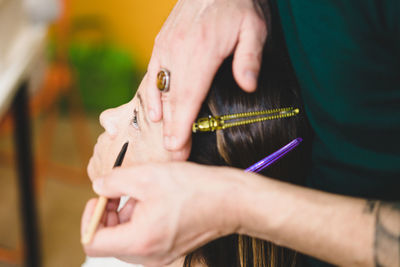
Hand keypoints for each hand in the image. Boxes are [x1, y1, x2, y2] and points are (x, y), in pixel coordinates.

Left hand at [81, 162, 240, 265]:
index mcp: (139, 241)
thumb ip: (113, 182)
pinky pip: (143, 240)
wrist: (231, 201)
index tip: (99, 198)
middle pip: (109, 243)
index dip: (89, 217)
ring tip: (141, 195)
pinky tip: (153, 202)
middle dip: (108, 215)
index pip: (92, 242)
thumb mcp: (147, 176)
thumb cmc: (194, 188)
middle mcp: (148, 257)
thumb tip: (98, 187)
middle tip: (117, 193)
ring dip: (125, 218)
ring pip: (126, 240)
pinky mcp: (170, 251)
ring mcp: (161, 256)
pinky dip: (139, 222)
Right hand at [146, 0, 268, 152]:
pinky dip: (151, 96)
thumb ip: (249, 58)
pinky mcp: (161, 43)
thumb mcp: (254, 28)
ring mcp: (165, 46)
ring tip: (162, 142)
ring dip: (160, 118)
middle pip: (172, 99)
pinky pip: (152, 74)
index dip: (181, 126)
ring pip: (159, 89)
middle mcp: (178, 51)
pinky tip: (154, 114)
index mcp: (202, 50)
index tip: (177, 148)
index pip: (189, 97)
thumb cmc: (237, 4)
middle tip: (171, 156)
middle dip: (170, 130)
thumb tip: (248, 86)